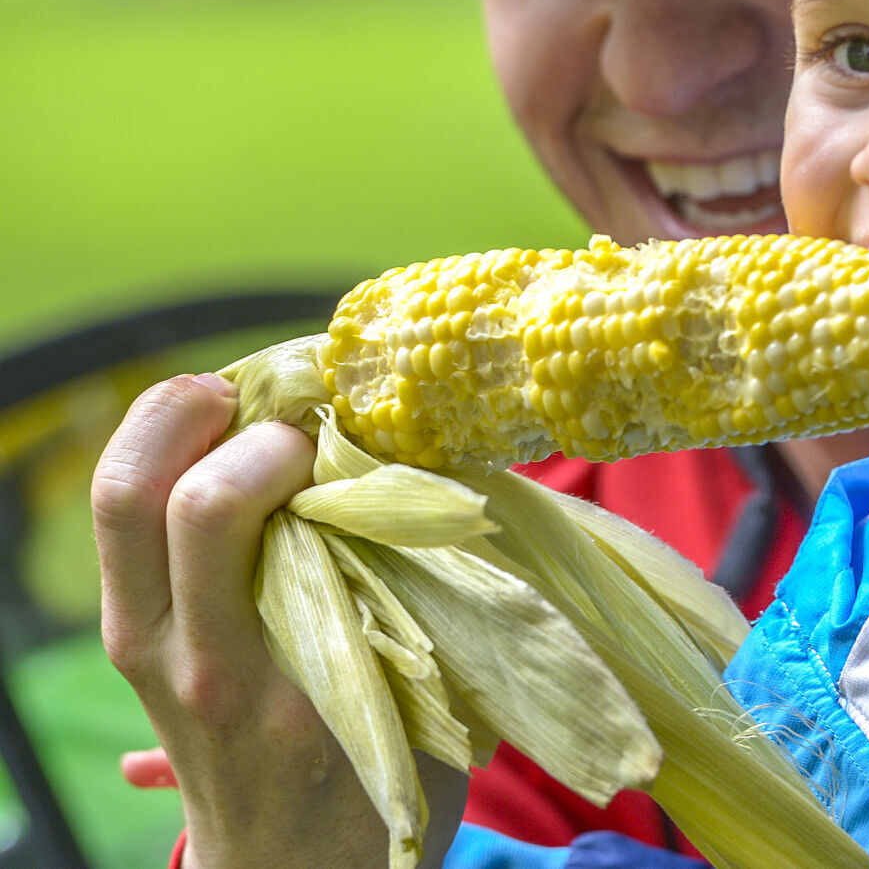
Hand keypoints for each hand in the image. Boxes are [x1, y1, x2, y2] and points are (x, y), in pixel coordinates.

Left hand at [93, 374, 467, 867]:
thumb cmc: (375, 794)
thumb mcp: (417, 704)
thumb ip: (420, 588)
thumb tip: (427, 464)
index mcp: (244, 672)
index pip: (208, 512)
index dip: (270, 444)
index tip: (335, 444)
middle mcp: (169, 653)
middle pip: (126, 490)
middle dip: (195, 409)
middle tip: (270, 403)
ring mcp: (139, 643)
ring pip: (112, 493)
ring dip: (173, 425)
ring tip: (246, 412)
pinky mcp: (137, 631)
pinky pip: (130, 517)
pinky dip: (173, 458)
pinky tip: (232, 451)